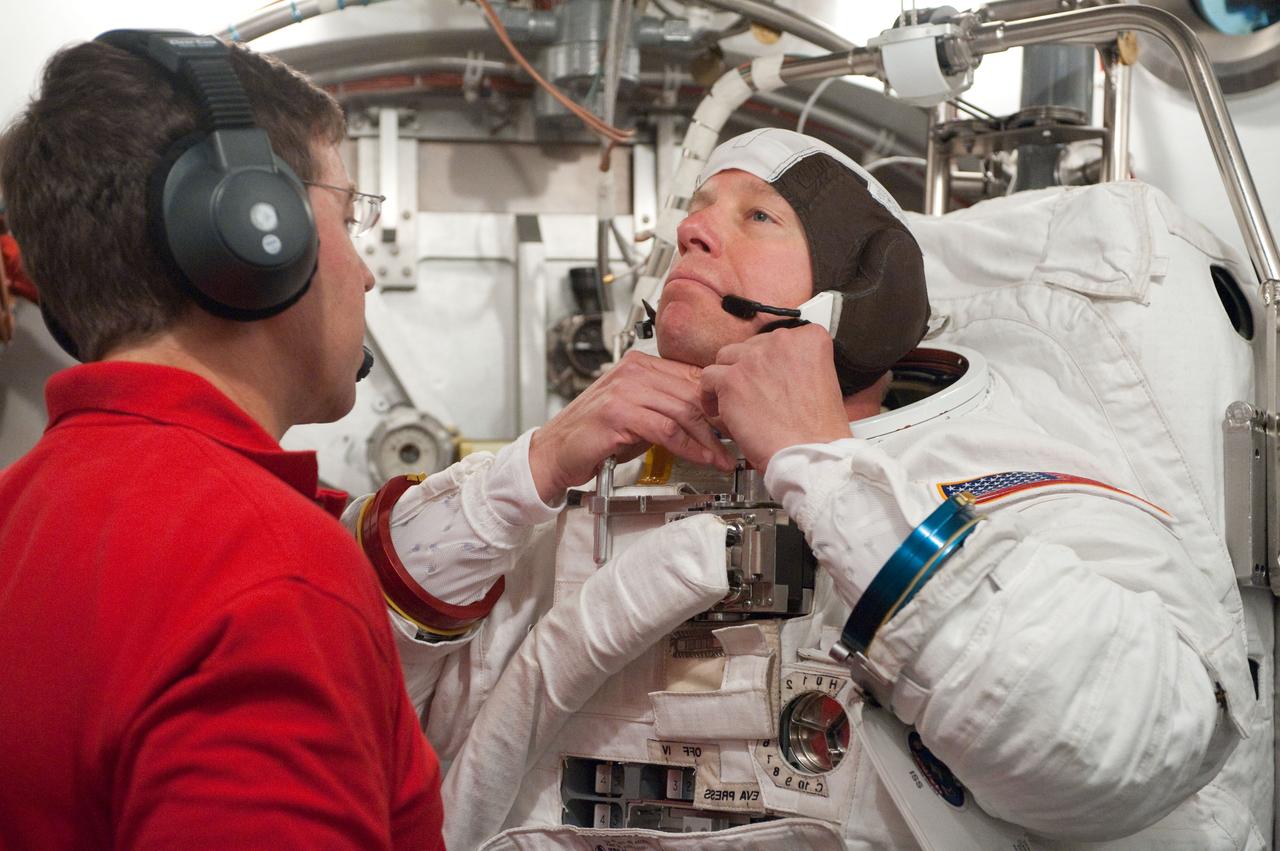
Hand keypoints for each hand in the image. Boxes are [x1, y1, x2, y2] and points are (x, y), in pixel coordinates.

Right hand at [528, 350, 735, 502]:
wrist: (554, 454)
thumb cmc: (595, 437)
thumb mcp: (638, 415)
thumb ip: (668, 407)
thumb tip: (708, 416)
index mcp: (639, 364)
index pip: (691, 375)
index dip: (717, 400)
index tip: (734, 421)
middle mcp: (632, 371)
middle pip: (691, 392)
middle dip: (718, 421)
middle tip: (736, 441)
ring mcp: (624, 390)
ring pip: (682, 410)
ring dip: (708, 438)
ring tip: (723, 456)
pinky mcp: (618, 413)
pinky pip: (666, 429)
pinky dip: (689, 446)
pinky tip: (702, 457)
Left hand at [700, 324, 851, 473]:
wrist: (808, 453)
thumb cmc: (817, 430)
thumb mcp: (823, 382)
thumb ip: (799, 366)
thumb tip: (777, 368)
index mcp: (809, 339)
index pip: (778, 338)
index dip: (770, 359)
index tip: (767, 373)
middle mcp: (781, 342)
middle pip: (750, 346)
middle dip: (748, 368)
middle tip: (749, 390)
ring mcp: (754, 359)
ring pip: (727, 357)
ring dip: (727, 377)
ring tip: (729, 397)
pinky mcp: (732, 380)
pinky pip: (708, 377)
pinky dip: (710, 394)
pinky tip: (717, 408)